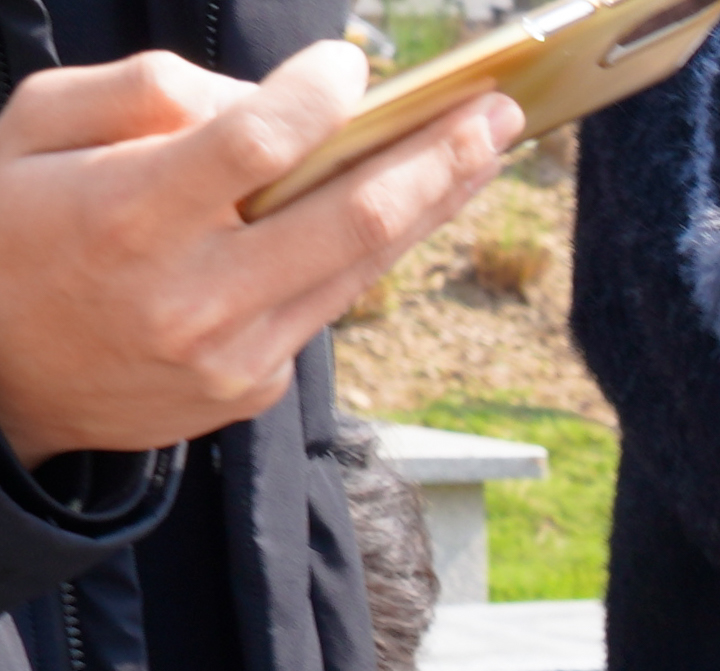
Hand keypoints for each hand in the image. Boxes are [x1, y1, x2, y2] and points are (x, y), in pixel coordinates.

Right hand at [0, 43, 516, 465]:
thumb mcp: (31, 132)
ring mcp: (232, 350)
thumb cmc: (10, 233)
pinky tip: (408, 204)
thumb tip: (260, 96)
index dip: (317, 97)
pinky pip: (327, 302)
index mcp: (126, 216)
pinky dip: (370, 248)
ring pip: (362, 266)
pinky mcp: (255, 384)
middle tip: (497, 110)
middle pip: (351, 215)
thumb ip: (138, 94)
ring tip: (485, 148)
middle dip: (437, 156)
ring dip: (435, 202)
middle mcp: (191, 293)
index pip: (254, 143)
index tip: (352, 64)